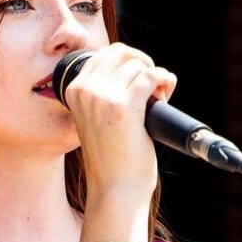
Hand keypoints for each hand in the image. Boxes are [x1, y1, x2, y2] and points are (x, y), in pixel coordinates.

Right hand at [64, 43, 176, 196]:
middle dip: (142, 62)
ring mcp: (103, 98)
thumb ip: (102, 94)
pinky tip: (166, 93)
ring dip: (155, 74)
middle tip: (152, 84)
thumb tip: (131, 67)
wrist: (114, 188)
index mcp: (74, 91)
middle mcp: (85, 91)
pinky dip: (165, 79)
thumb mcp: (95, 119)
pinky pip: (151, 76)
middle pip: (120, 53)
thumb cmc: (110, 158)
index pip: (103, 54)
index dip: (127, 61)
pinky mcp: (125, 107)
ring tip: (160, 95)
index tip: (138, 78)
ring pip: (138, 65)